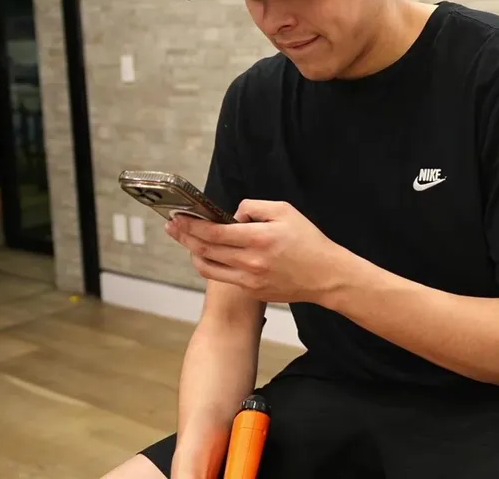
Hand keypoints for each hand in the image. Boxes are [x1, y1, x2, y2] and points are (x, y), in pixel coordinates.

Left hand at [165, 199, 352, 304]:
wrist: (325, 276)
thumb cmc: (309, 241)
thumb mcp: (285, 211)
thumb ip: (254, 207)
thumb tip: (234, 214)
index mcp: (258, 238)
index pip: (214, 232)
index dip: (192, 225)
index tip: (178, 218)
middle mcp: (250, 261)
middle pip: (205, 249)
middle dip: (184, 236)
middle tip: (173, 227)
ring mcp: (249, 280)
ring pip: (208, 267)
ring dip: (194, 253)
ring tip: (189, 241)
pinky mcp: (252, 291)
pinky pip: (223, 277)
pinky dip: (212, 265)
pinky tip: (211, 255)